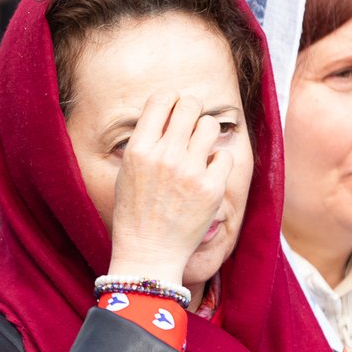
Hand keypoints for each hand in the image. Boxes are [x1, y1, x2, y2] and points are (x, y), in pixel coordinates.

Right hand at [107, 90, 232, 283]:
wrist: (148, 252)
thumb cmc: (135, 213)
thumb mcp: (126, 171)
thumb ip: (146, 141)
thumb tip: (168, 114)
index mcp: (139, 148)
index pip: (162, 98)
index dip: (171, 101)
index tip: (174, 114)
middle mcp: (164, 155)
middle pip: (190, 105)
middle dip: (192, 113)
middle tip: (191, 130)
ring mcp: (189, 171)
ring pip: (210, 125)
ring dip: (207, 134)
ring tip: (199, 152)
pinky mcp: (211, 188)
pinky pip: (224, 154)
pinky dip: (218, 162)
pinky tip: (207, 175)